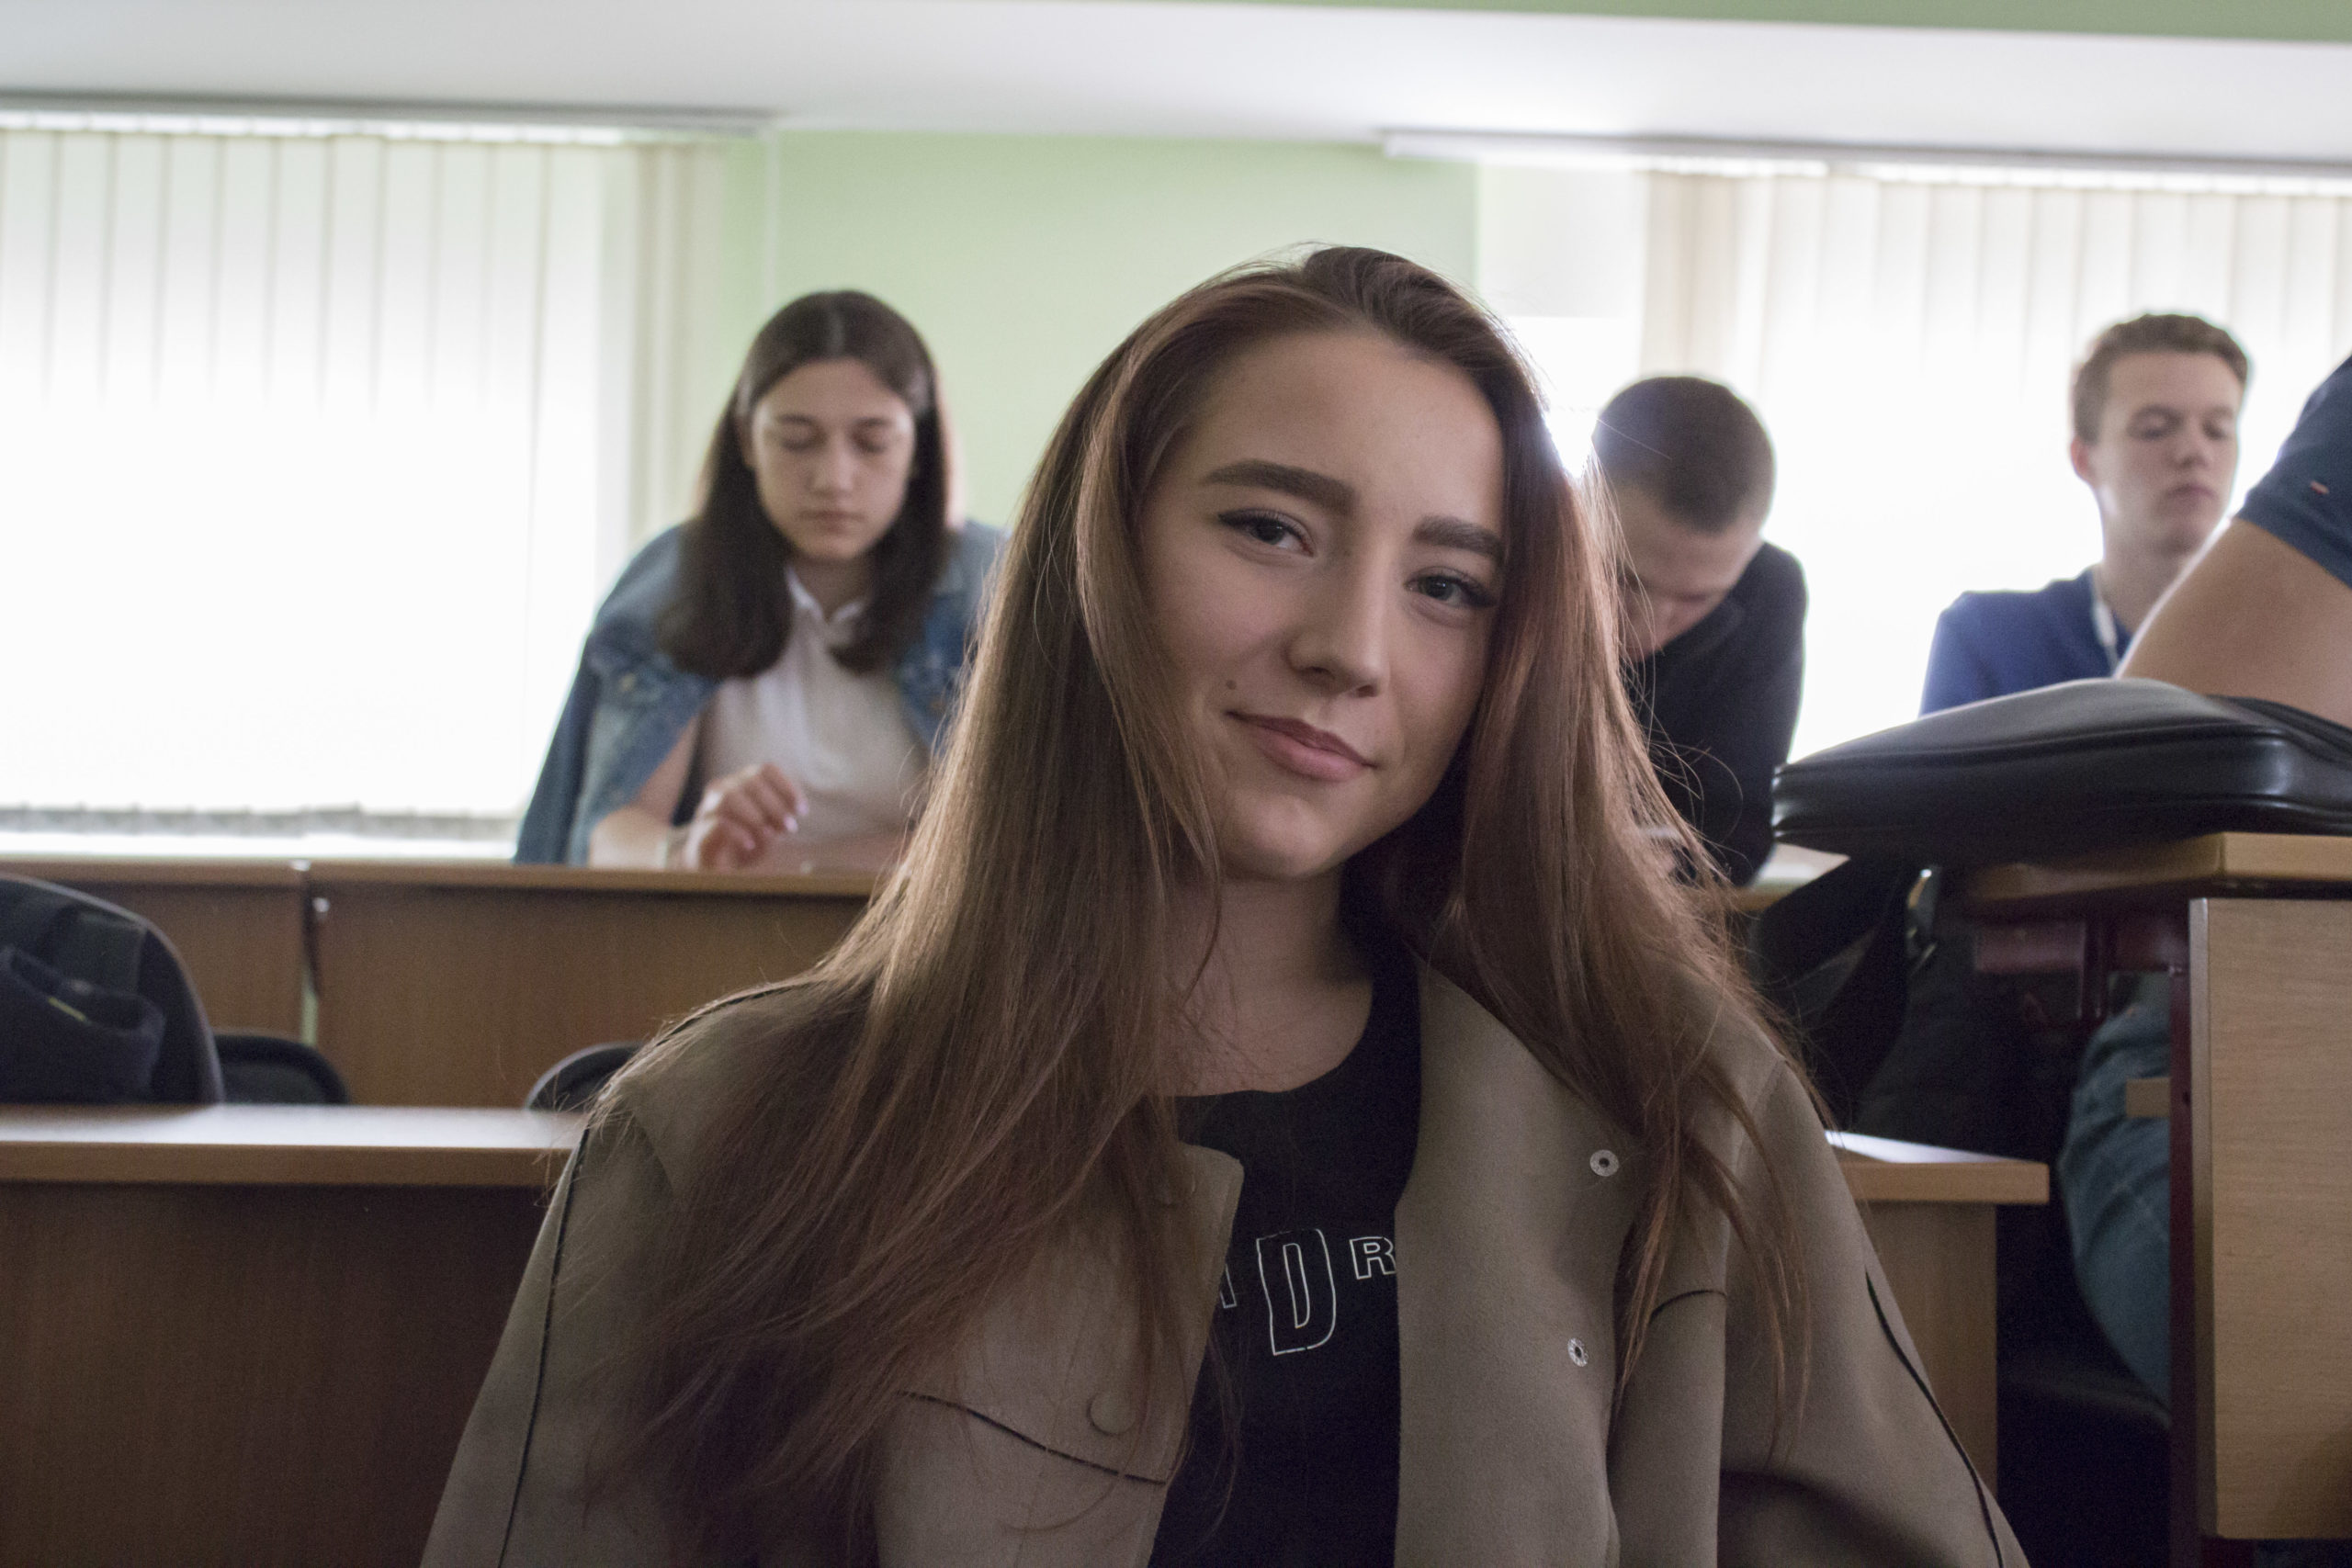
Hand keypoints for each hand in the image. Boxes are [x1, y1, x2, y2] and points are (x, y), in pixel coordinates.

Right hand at [678, 764, 806, 870]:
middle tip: (790, 827)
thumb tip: (787, 819)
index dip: (787, 787)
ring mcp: (708, 808)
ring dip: (756, 816)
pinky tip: (751, 844)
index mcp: (743, 782)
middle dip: (776, 805)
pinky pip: (718, 822)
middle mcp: (723, 788)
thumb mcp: (770, 830)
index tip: (802, 810)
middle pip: (752, 783)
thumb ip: (779, 821)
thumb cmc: (746, 841)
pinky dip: (738, 832)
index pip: (766, 770)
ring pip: (731, 797)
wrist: (714, 865)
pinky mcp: (700, 830)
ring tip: (771, 834)